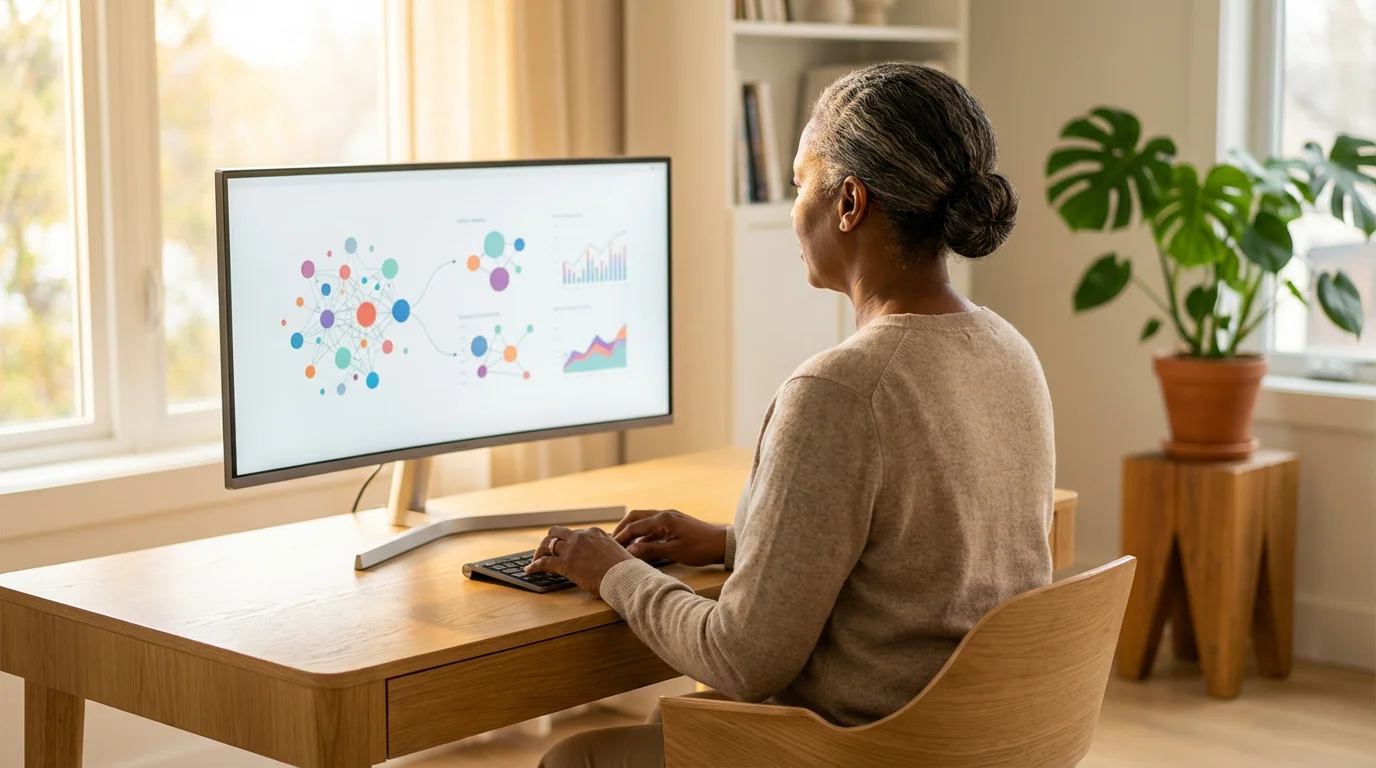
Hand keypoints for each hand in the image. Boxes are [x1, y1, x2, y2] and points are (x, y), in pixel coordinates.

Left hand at [526, 526, 632, 596]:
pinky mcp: (566, 563)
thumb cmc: (625, 569)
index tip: (564, 548)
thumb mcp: (617, 552)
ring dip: (540, 552)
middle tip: (545, 551)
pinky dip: (535, 565)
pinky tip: (530, 570)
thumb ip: (607, 551)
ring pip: (548, 544)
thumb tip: (607, 559)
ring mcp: (572, 549)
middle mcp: (581, 536)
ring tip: (535, 560)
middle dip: (549, 541)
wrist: (624, 577)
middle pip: (557, 533)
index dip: (566, 541)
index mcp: (594, 532)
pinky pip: (544, 562)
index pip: (574, 533)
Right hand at [612, 509, 726, 566]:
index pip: (634, 526)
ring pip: (644, 520)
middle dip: (623, 528)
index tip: (610, 546)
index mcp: (663, 519)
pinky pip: (653, 526)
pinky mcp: (675, 523)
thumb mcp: (674, 552)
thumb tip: (630, 552)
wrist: (721, 544)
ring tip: (623, 544)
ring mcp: (670, 517)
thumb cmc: (700, 548)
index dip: (621, 536)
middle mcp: (664, 514)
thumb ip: (650, 550)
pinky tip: (640, 546)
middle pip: (636, 517)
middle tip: (612, 541)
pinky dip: (644, 535)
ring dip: (633, 531)